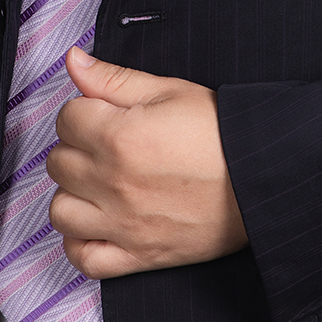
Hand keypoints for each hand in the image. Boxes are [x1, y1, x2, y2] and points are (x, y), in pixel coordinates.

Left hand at [46, 48, 248, 278]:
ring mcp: (124, 224)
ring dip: (74, 194)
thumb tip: (74, 61)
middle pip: (58, 162)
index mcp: (120, 137)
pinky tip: (96, 223)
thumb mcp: (170, 91)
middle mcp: (114, 183)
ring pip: (61, 211)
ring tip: (99, 183)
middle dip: (77, 148)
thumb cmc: (223, 134)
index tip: (102, 115)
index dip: (84, 111)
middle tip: (105, 145)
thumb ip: (114, 78)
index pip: (66, 119)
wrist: (263, 177)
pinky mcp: (139, 256)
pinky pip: (84, 260)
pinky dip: (81, 243)